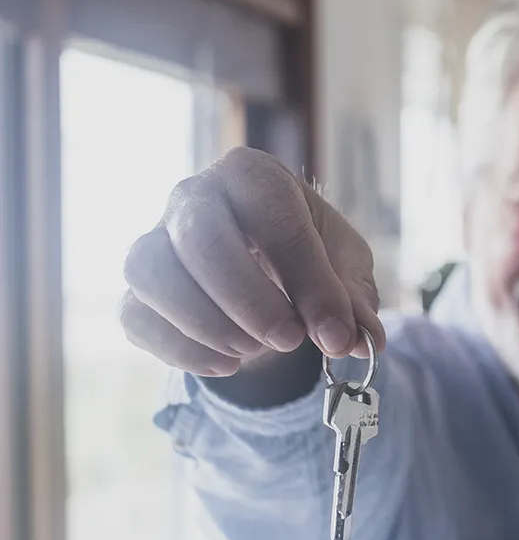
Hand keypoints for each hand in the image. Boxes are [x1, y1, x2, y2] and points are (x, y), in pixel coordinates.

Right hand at [121, 146, 384, 375]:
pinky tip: (226, 364)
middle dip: (249, 300)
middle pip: (200, 236)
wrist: (269, 270)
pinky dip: (181, 349)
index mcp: (254, 176)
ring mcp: (155, 239)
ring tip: (255, 350)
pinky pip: (136, 315)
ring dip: (208, 323)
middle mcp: (195, 197)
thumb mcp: (345, 269)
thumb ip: (354, 301)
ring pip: (153, 272)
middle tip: (290, 340)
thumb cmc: (309, 255)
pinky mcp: (136, 288)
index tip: (335, 334)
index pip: (275, 218)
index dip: (308, 282)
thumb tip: (362, 341)